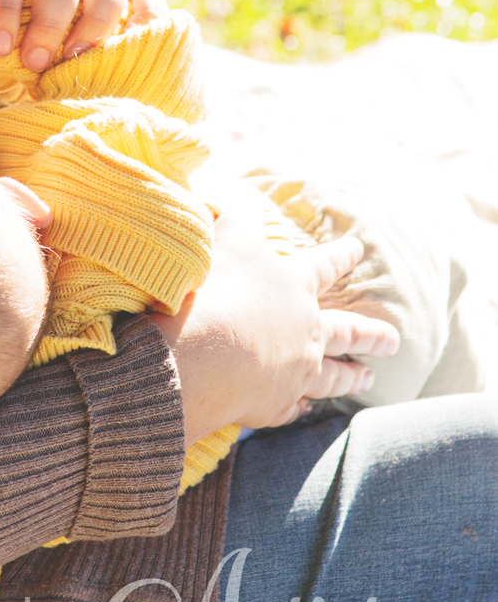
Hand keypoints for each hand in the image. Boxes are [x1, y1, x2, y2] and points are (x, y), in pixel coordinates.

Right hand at [152, 201, 399, 444]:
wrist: (207, 353)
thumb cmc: (221, 288)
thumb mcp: (229, 237)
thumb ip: (236, 214)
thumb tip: (237, 192)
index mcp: (294, 287)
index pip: (324, 265)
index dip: (341, 254)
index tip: (358, 248)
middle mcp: (305, 330)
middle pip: (346, 330)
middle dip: (371, 334)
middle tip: (393, 342)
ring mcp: (295, 370)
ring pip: (332, 376)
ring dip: (351, 377)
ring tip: (368, 380)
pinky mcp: (274, 403)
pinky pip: (294, 406)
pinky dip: (301, 407)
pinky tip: (306, 409)